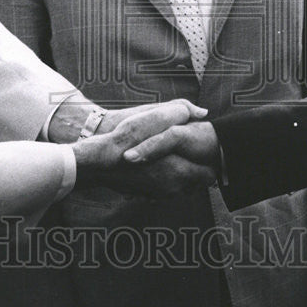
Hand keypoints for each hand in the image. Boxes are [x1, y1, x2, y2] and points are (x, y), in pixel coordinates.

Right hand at [72, 101, 215, 196]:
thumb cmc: (125, 139)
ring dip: (184, 174)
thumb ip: (183, 112)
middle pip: (198, 184)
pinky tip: (160, 163)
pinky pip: (166, 188)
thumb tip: (203, 112)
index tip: (208, 150)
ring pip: (182, 187)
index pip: (210, 175)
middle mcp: (172, 188)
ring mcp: (158, 194)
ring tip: (179, 155)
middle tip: (197, 152)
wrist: (95, 161)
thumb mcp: (155, 116)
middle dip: (199, 168)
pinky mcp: (146, 194)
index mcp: (179, 172)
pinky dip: (168, 178)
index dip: (212, 161)